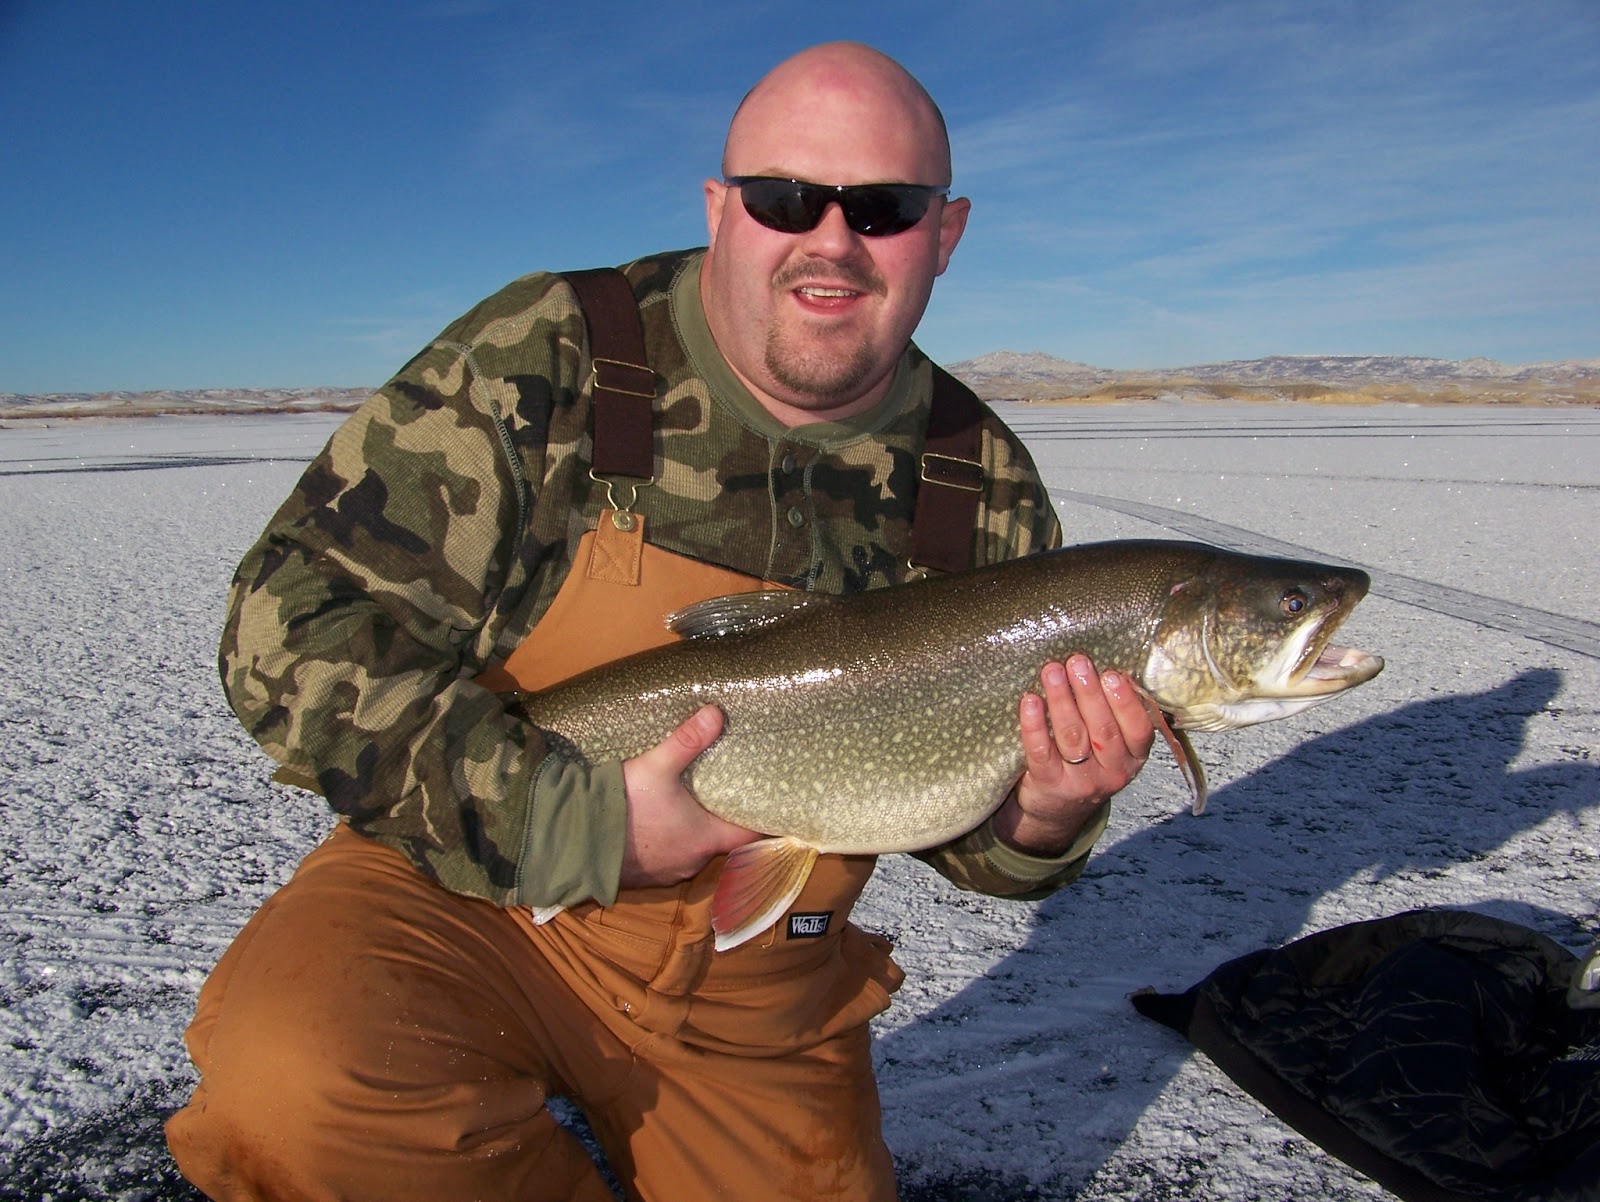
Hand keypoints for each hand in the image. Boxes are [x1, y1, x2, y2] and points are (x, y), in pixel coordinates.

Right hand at [619, 704, 759, 887]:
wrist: (573, 842)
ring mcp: (666, 872)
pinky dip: (667, 841)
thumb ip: (687, 741)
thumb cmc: (623, 807)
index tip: (771, 807)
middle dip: (723, 819)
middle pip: (720, 840)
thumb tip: (716, 713)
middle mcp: (691, 860)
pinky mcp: (643, 876)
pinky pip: (665, 857)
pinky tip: (657, 822)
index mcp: (705, 838)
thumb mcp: (656, 767)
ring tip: (692, 804)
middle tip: (727, 794)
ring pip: (691, 849)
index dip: (762, 821)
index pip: (750, 834)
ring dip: (692, 831)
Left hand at [991, 655, 1154, 856]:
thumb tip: (1108, 667)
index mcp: (1134, 757)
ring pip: (1072, 736)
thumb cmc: (1087, 762)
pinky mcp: (1050, 784)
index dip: (1126, 702)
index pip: (1138, 730)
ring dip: (1062, 700)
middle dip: (1089, 692)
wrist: (1057, 812)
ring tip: (1052, 671)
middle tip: (1077, 662)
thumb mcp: (1112, 747)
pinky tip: (1030, 701)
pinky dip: (1034, 725)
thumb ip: (1114, 715)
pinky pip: (1041, 752)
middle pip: (1103, 729)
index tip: (1112, 674)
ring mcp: (1081, 781)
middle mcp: (1113, 772)